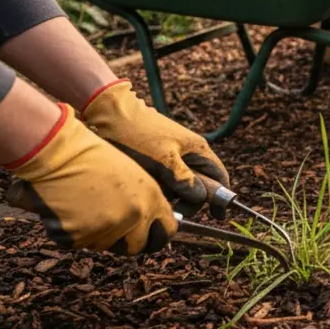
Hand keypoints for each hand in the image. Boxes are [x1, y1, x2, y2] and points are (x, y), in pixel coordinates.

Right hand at [8, 105, 175, 253]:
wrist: (58, 151)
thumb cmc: (91, 155)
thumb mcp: (132, 173)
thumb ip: (144, 199)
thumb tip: (147, 219)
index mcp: (151, 198)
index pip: (167, 231)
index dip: (156, 234)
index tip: (148, 234)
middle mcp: (134, 215)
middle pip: (137, 246)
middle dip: (125, 241)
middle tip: (109, 225)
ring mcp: (108, 227)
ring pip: (105, 245)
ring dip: (96, 234)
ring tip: (83, 208)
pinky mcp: (79, 236)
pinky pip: (78, 243)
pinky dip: (71, 232)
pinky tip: (66, 210)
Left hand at [83, 80, 229, 217]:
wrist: (109, 113)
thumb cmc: (137, 134)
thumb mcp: (163, 160)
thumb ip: (184, 180)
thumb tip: (200, 198)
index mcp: (198, 149)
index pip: (220, 177)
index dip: (220, 197)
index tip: (215, 215)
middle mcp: (189, 153)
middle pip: (201, 184)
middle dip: (190, 198)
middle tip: (175, 208)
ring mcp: (173, 156)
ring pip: (181, 184)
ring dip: (172, 194)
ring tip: (155, 192)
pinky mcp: (157, 159)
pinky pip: (165, 180)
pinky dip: (159, 187)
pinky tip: (146, 186)